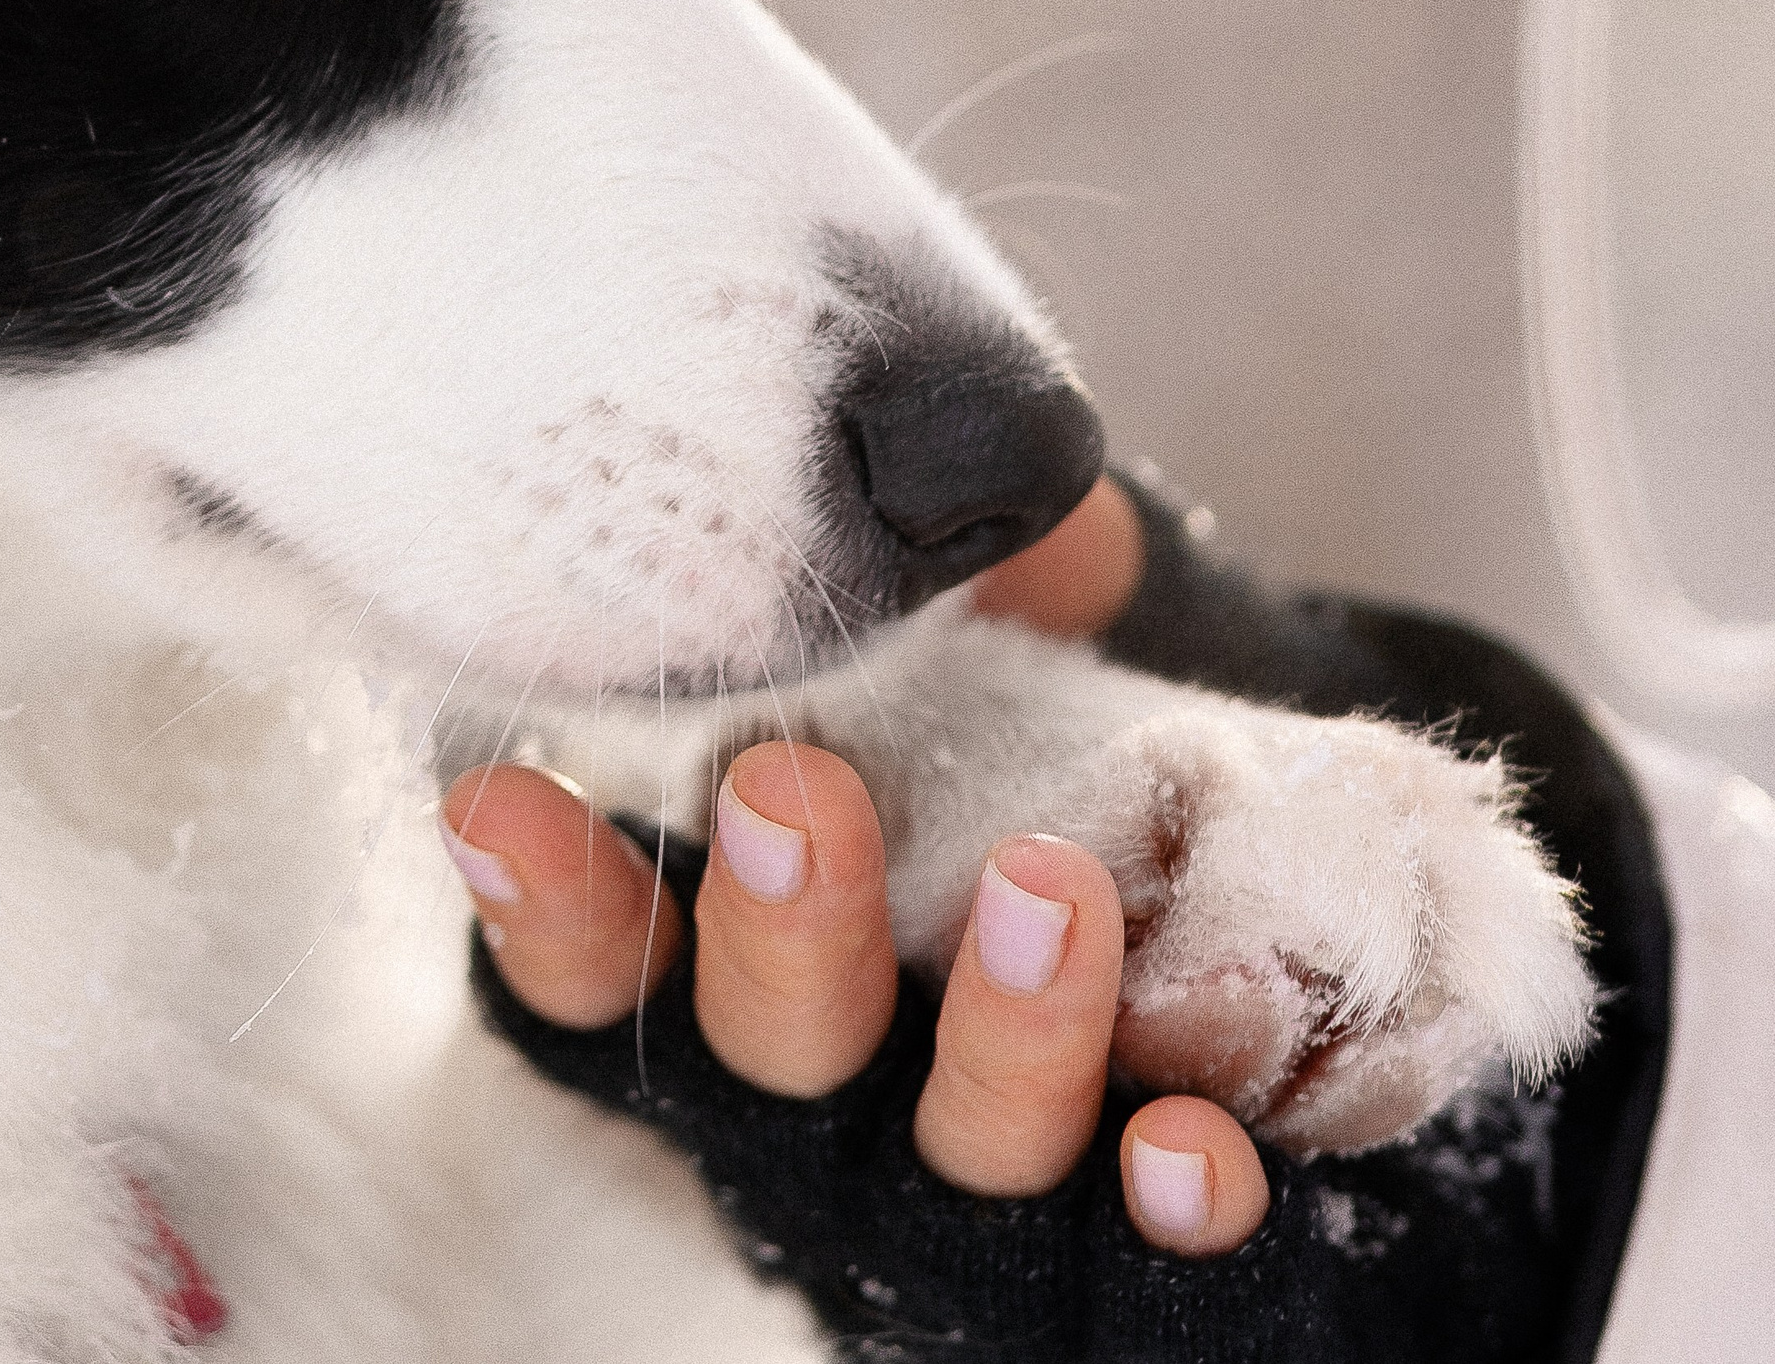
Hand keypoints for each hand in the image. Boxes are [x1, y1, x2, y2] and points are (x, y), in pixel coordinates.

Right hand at [439, 478, 1273, 1256]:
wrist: (1281, 978)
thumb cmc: (1092, 812)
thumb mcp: (1033, 696)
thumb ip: (1007, 608)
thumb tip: (1035, 515)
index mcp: (770, 963)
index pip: (618, 963)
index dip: (552, 900)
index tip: (493, 800)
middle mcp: (846, 1106)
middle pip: (774, 1050)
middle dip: (779, 926)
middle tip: (794, 787)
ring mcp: (985, 1195)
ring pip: (962, 1149)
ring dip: (999, 1037)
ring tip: (1046, 890)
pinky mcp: (1131, 1256)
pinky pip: (1143, 1259)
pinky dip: (1165, 1204)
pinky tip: (1193, 1140)